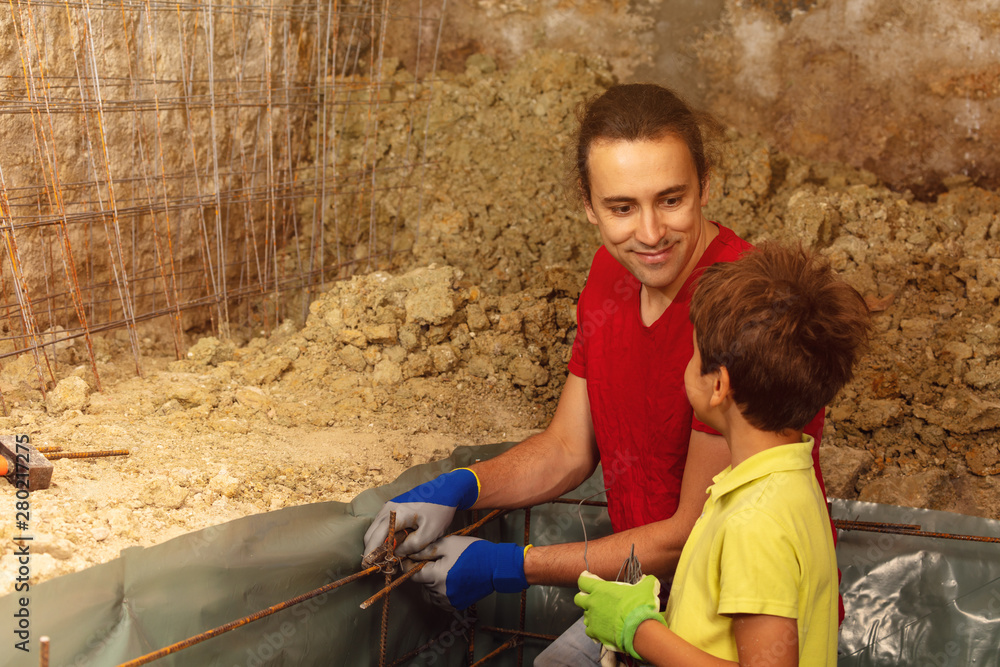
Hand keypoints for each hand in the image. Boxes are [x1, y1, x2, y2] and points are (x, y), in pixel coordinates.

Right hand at [362, 468, 479, 557]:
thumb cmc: (439, 512)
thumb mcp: (430, 533)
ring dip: (376, 545)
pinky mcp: (391, 510)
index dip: (371, 555)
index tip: (372, 568)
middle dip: (373, 552)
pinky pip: (380, 527)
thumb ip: (412, 546)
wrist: (445, 493)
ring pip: (374, 531)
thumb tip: (396, 554)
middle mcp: (387, 510)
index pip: (375, 538)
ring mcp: (388, 508)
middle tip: (381, 567)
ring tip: (386, 559)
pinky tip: (391, 548)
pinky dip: (382, 539)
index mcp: (396, 515)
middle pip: (370, 535)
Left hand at [407, 536, 528, 610]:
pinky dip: (442, 591)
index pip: (412, 574)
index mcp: (436, 576)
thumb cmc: (473, 552)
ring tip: (447, 568)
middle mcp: (440, 592)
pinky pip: (442, 599)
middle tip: (438, 559)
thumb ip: (426, 550)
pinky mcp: (457, 604)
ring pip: (432, 591)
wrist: (496, 566)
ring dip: (434, 581)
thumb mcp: (448, 544)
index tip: (413, 558)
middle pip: (423, 582)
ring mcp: (449, 600)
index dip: (410, 565)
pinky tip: (452, 579)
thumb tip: (409, 553)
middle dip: (426, 571)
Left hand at [574, 572, 665, 659]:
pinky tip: (603, 630)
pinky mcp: (594, 633)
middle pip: (578, 598)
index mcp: (600, 589)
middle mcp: (592, 603)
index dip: (585, 578)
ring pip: (584, 615)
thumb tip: (648, 578)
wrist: (639, 630)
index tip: (588, 577)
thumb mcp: (646, 589)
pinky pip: (589, 630)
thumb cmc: (640, 606)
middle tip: (594, 599)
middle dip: (584, 597)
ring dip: (591, 615)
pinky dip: (595, 630)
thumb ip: (646, 581)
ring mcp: (592, 619)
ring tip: (602, 616)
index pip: (583, 581)